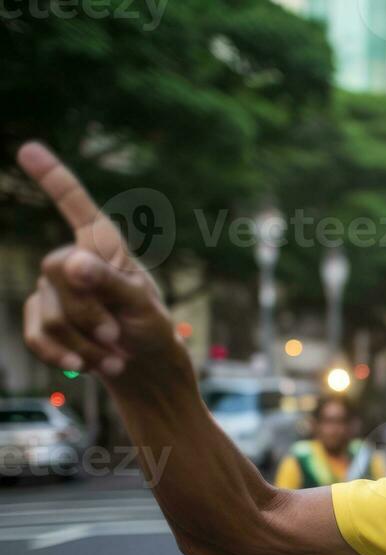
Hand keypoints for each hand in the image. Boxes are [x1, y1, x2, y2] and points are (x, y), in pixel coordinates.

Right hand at [16, 143, 177, 378]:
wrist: (142, 370)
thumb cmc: (152, 331)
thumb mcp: (143, 308)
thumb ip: (111, 283)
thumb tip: (72, 262)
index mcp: (104, 248)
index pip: (75, 206)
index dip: (52, 178)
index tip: (28, 148)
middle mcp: (73, 261)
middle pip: (56, 273)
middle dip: (89, 312)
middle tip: (117, 336)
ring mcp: (53, 290)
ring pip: (49, 314)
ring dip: (85, 344)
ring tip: (115, 356)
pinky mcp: (40, 318)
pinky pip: (36, 336)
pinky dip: (62, 355)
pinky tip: (84, 367)